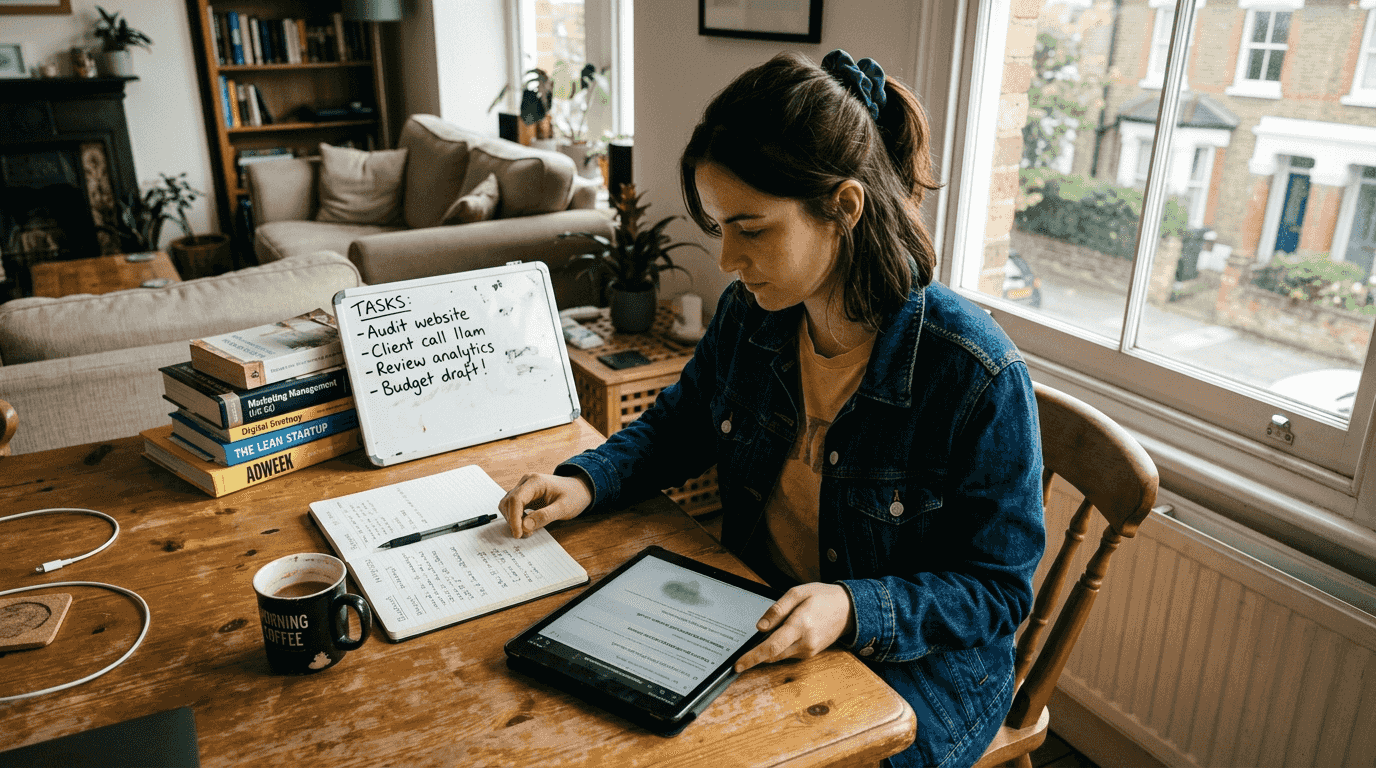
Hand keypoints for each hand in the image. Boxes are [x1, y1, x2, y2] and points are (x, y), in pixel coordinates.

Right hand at [498, 472, 591, 537]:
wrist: (579, 489)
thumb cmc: (574, 496)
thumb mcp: (563, 508)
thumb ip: (545, 516)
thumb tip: (525, 526)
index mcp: (535, 481)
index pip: (516, 499)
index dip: (514, 518)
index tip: (518, 534)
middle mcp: (526, 482)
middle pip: (508, 502)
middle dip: (513, 521)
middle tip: (526, 535)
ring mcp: (524, 488)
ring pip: (507, 505)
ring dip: (513, 520)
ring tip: (528, 531)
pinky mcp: (524, 496)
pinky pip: (513, 507)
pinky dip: (516, 518)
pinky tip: (527, 525)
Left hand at [734, 583, 856, 672]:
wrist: (849, 609)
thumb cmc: (823, 597)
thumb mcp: (797, 593)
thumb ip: (777, 610)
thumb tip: (760, 627)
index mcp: (800, 625)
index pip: (771, 646)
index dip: (752, 657)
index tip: (738, 664)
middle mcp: (805, 642)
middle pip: (772, 655)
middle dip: (757, 653)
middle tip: (748, 645)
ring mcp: (809, 650)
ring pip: (780, 655)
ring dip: (770, 648)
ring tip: (780, 626)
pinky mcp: (811, 654)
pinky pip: (789, 654)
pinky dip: (781, 647)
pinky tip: (787, 632)